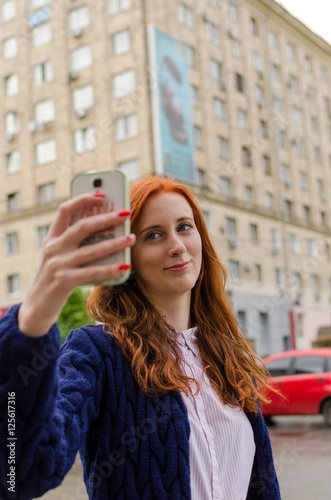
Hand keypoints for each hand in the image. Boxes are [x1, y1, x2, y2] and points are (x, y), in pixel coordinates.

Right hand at [18, 194, 134, 336]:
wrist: (35, 310)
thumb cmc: (52, 280)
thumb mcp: (57, 258)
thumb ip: (73, 245)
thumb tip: (106, 234)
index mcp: (51, 239)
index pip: (64, 210)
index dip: (83, 199)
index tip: (102, 195)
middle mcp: (53, 248)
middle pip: (83, 226)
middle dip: (106, 218)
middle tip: (126, 213)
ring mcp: (58, 264)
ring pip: (91, 249)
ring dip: (114, 243)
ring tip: (131, 238)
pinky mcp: (64, 281)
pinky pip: (92, 273)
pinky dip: (110, 269)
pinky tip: (124, 267)